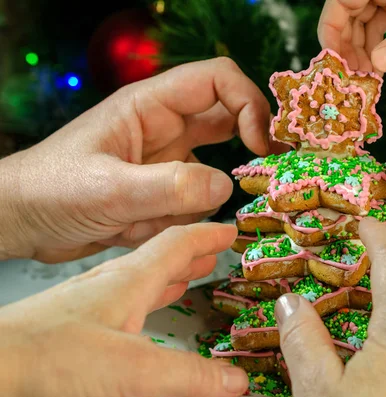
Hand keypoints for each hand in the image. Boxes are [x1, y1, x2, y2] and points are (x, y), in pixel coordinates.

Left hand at [0, 57, 284, 262]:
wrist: (20, 222)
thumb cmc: (50, 190)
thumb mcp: (108, 188)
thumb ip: (169, 187)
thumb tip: (227, 187)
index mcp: (152, 106)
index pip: (218, 80)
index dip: (249, 104)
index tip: (259, 145)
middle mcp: (167, 129)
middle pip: (229, 121)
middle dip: (247, 146)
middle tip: (265, 175)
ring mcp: (167, 163)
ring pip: (213, 175)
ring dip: (195, 203)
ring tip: (150, 220)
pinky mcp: (164, 194)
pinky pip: (195, 206)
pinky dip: (178, 223)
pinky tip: (135, 230)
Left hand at [0, 222, 249, 396]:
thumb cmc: (50, 355)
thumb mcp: (133, 370)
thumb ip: (189, 376)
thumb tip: (236, 382)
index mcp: (130, 281)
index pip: (177, 244)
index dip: (206, 235)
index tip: (229, 229)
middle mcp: (112, 285)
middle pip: (160, 258)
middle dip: (191, 254)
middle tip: (213, 252)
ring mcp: (90, 303)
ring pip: (141, 279)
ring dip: (169, 275)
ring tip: (186, 276)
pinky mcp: (74, 323)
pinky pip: (122, 301)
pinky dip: (144, 299)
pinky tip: (139, 311)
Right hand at [318, 0, 385, 72]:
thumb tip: (377, 66)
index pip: (341, 0)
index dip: (331, 30)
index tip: (332, 60)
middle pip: (349, 10)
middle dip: (347, 43)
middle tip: (352, 75)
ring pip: (363, 17)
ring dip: (361, 46)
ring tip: (366, 75)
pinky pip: (381, 19)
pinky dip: (378, 41)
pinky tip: (381, 63)